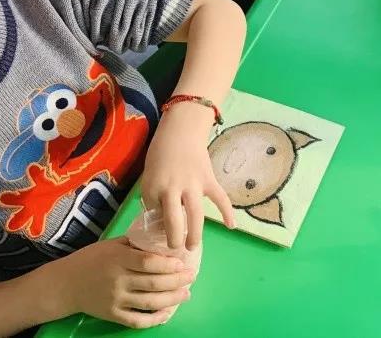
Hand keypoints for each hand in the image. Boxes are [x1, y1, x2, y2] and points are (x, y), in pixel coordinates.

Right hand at [55, 237, 195, 328]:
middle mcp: (118, 280)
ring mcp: (115, 299)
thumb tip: (163, 237)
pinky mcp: (113, 315)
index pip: (148, 263)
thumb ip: (135, 244)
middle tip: (191, 276)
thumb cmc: (92, 259)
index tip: (182, 262)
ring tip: (186, 293)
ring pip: (149, 303)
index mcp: (118, 259)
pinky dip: (154, 319)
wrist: (66, 284)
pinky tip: (167, 313)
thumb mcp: (112, 244)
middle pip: (153, 283)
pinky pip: (137, 320)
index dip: (168, 264)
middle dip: (177, 281)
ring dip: (172, 299)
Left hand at [141, 103, 234, 251]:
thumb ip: (154, 196)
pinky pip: (220, 198)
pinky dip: (227, 212)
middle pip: (174, 221)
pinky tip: (231, 226)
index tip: (156, 226)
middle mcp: (173, 188)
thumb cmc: (162, 153)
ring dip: (195, 233)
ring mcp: (193, 185)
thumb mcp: (149, 175)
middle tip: (174, 250)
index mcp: (154, 187)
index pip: (152, 212)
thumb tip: (160, 218)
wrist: (181, 130)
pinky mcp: (208, 180)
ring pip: (196, 215)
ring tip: (192, 247)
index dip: (154, 221)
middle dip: (173, 239)